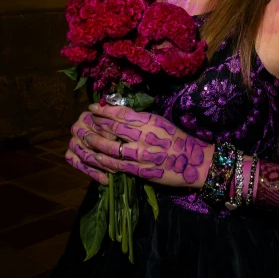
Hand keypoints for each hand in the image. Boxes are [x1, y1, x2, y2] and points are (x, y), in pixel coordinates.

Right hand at [64, 109, 117, 184]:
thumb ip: (114, 123)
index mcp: (86, 116)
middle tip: (119, 159)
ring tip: (115, 170)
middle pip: (89, 142)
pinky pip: (79, 165)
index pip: (96, 127)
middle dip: (105, 152)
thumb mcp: (114, 121)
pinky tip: (105, 180)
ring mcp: (72, 142)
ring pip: (85, 156)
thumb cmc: (110, 125)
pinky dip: (93, 173)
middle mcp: (76, 128)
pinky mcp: (69, 154)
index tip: (118, 141)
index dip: (107, 134)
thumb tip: (115, 136)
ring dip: (101, 164)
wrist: (99, 131)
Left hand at [84, 103, 212, 188]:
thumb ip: (141, 119)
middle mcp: (144, 135)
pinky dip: (106, 160)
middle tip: (85, 121)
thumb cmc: (177, 139)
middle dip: (97, 123)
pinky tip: (97, 156)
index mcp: (149, 120)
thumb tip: (121, 114)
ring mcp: (142, 153)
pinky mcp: (141, 170)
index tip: (93, 107)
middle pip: (114, 127)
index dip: (105, 109)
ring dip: (97, 141)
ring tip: (86, 138)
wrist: (194, 162)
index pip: (122, 112)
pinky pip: (119, 164)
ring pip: (113, 146)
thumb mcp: (160, 122)